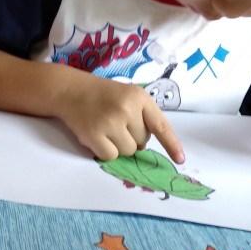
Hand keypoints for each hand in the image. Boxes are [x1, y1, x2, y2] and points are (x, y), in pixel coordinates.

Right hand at [57, 75, 183, 162]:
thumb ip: (141, 116)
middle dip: (131, 137)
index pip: (161, 125)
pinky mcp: (94, 134)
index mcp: (139, 97)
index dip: (172, 144)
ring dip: (118, 145)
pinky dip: (105, 150)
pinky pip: (111, 156)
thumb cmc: (102, 95)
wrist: (70, 89)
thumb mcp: (127, 96)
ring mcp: (110, 122)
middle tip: (115, 122)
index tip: (180, 159)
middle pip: (142, 142)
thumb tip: (143, 147)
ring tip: (105, 128)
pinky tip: (97, 136)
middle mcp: (127, 108)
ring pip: (128, 151)